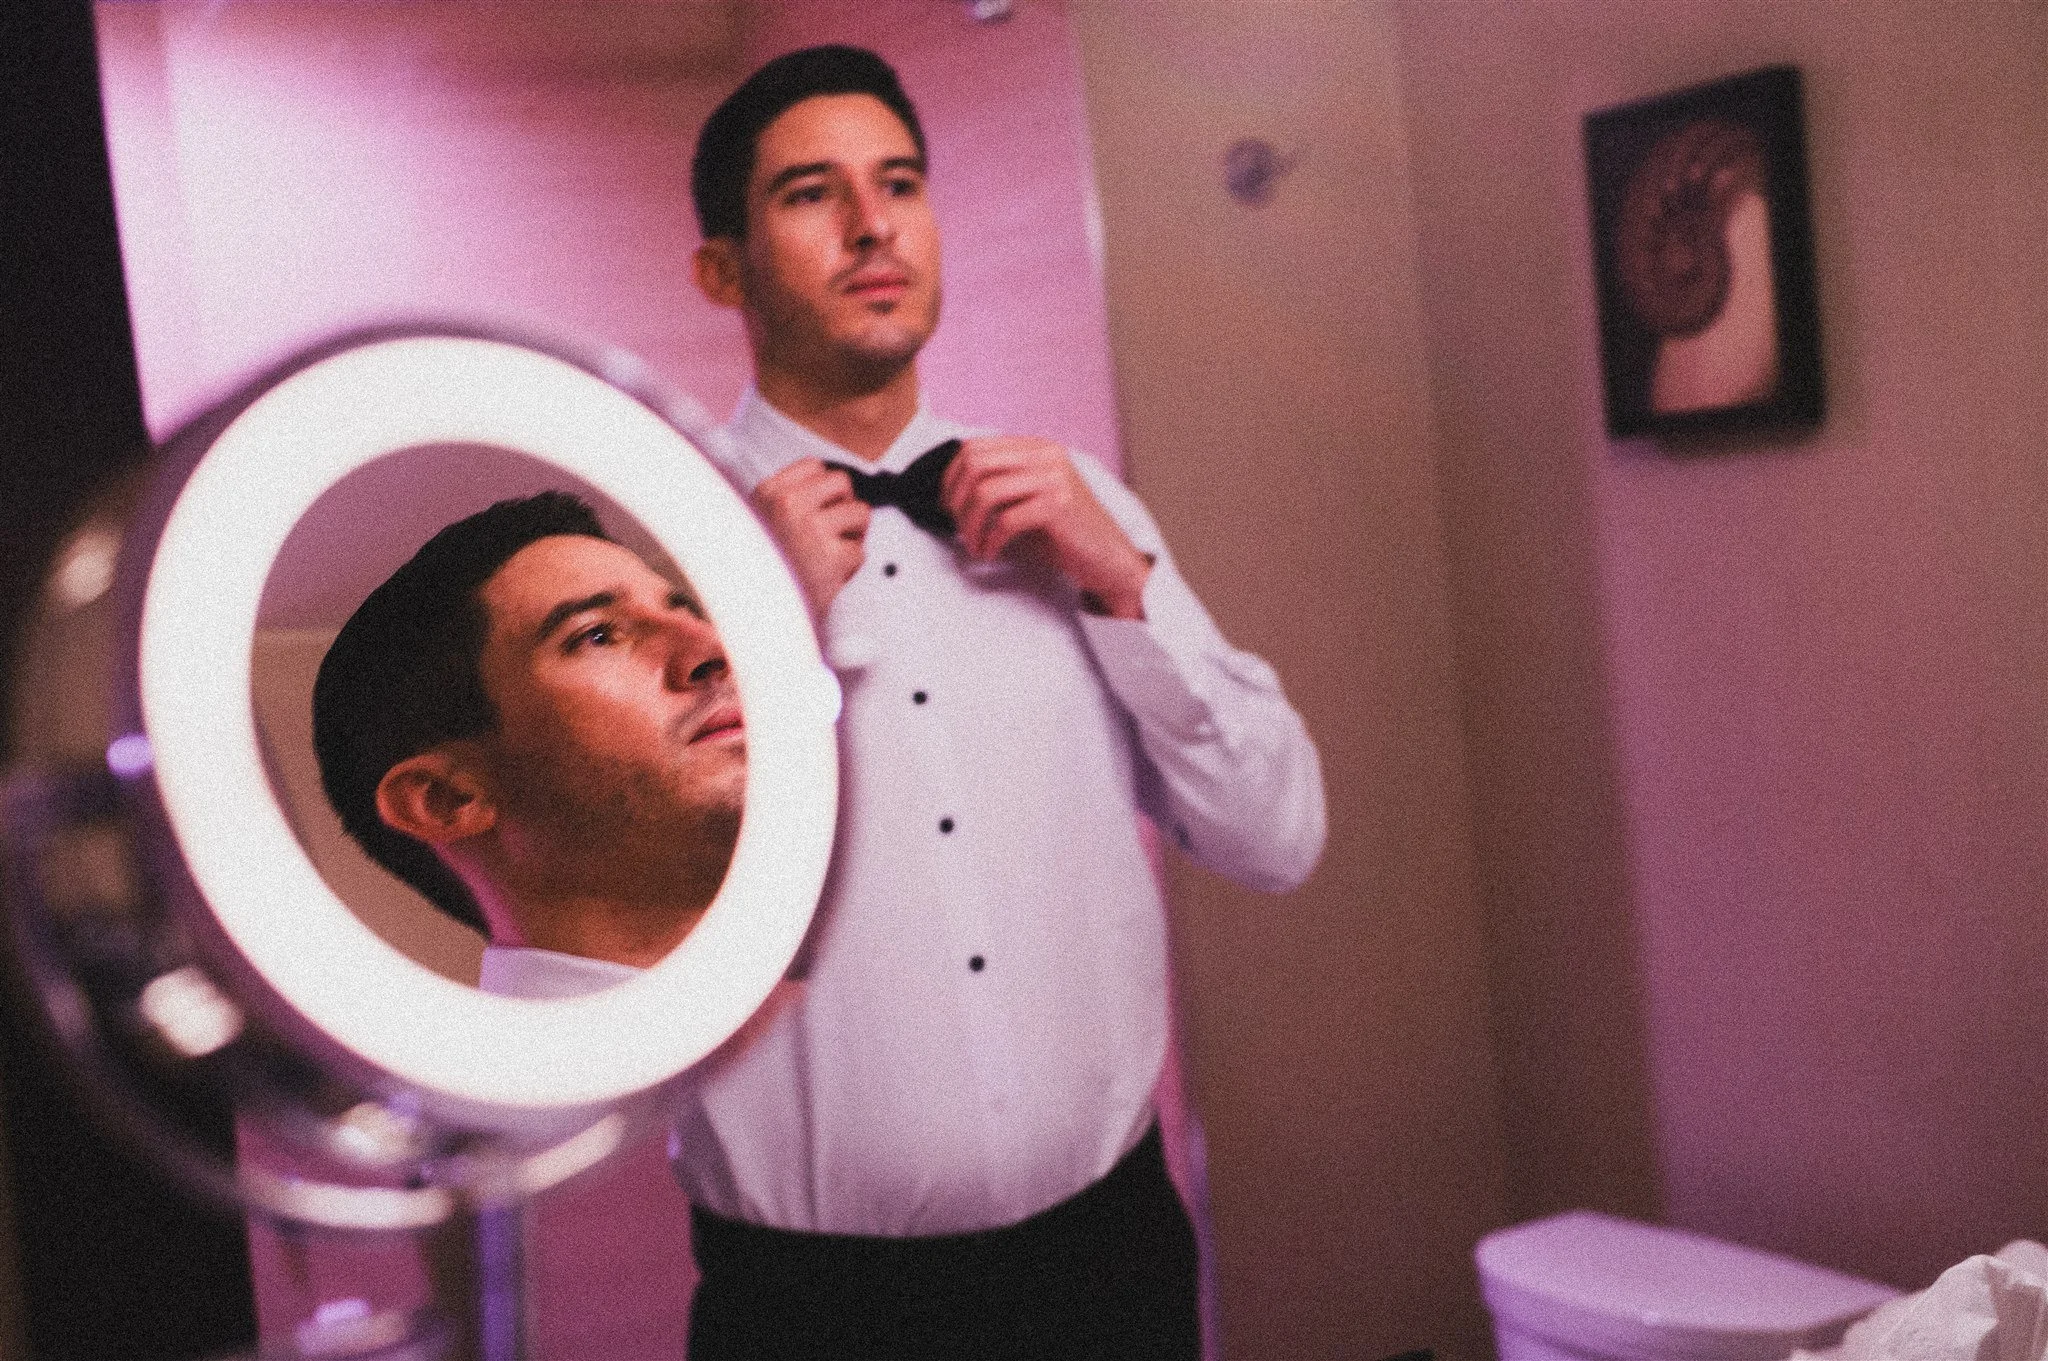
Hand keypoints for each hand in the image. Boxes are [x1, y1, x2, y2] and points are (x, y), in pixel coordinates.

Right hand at [752, 458, 871, 619]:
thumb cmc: (756, 579)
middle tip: (834, 531)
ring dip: (853, 536)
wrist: (753, 621)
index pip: (813, 466)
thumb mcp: (755, 527)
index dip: (825, 488)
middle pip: (842, 482)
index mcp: (765, 495)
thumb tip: (827, 491)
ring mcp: (810, 529)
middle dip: (844, 506)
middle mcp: (787, 505)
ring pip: (860, 513)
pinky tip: (828, 578)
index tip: (823, 506)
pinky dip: (850, 569)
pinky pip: (860, 553)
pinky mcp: (831, 557)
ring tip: (831, 555)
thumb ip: (784, 505)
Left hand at [940, 437, 1152, 618]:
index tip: (948, 504)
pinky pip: (1005, 520)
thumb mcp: (1032, 498)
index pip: (976, 446)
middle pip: (976, 463)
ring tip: (974, 545)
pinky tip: (991, 553)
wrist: (1110, 559)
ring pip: (985, 491)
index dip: (952, 476)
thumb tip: (952, 492)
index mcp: (1038, 448)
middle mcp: (1046, 456)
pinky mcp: (1058, 506)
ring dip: (970, 524)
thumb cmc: (1068, 534)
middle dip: (956, 499)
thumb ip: (1002, 485)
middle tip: (957, 526)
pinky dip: (990, 541)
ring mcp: (1054, 478)